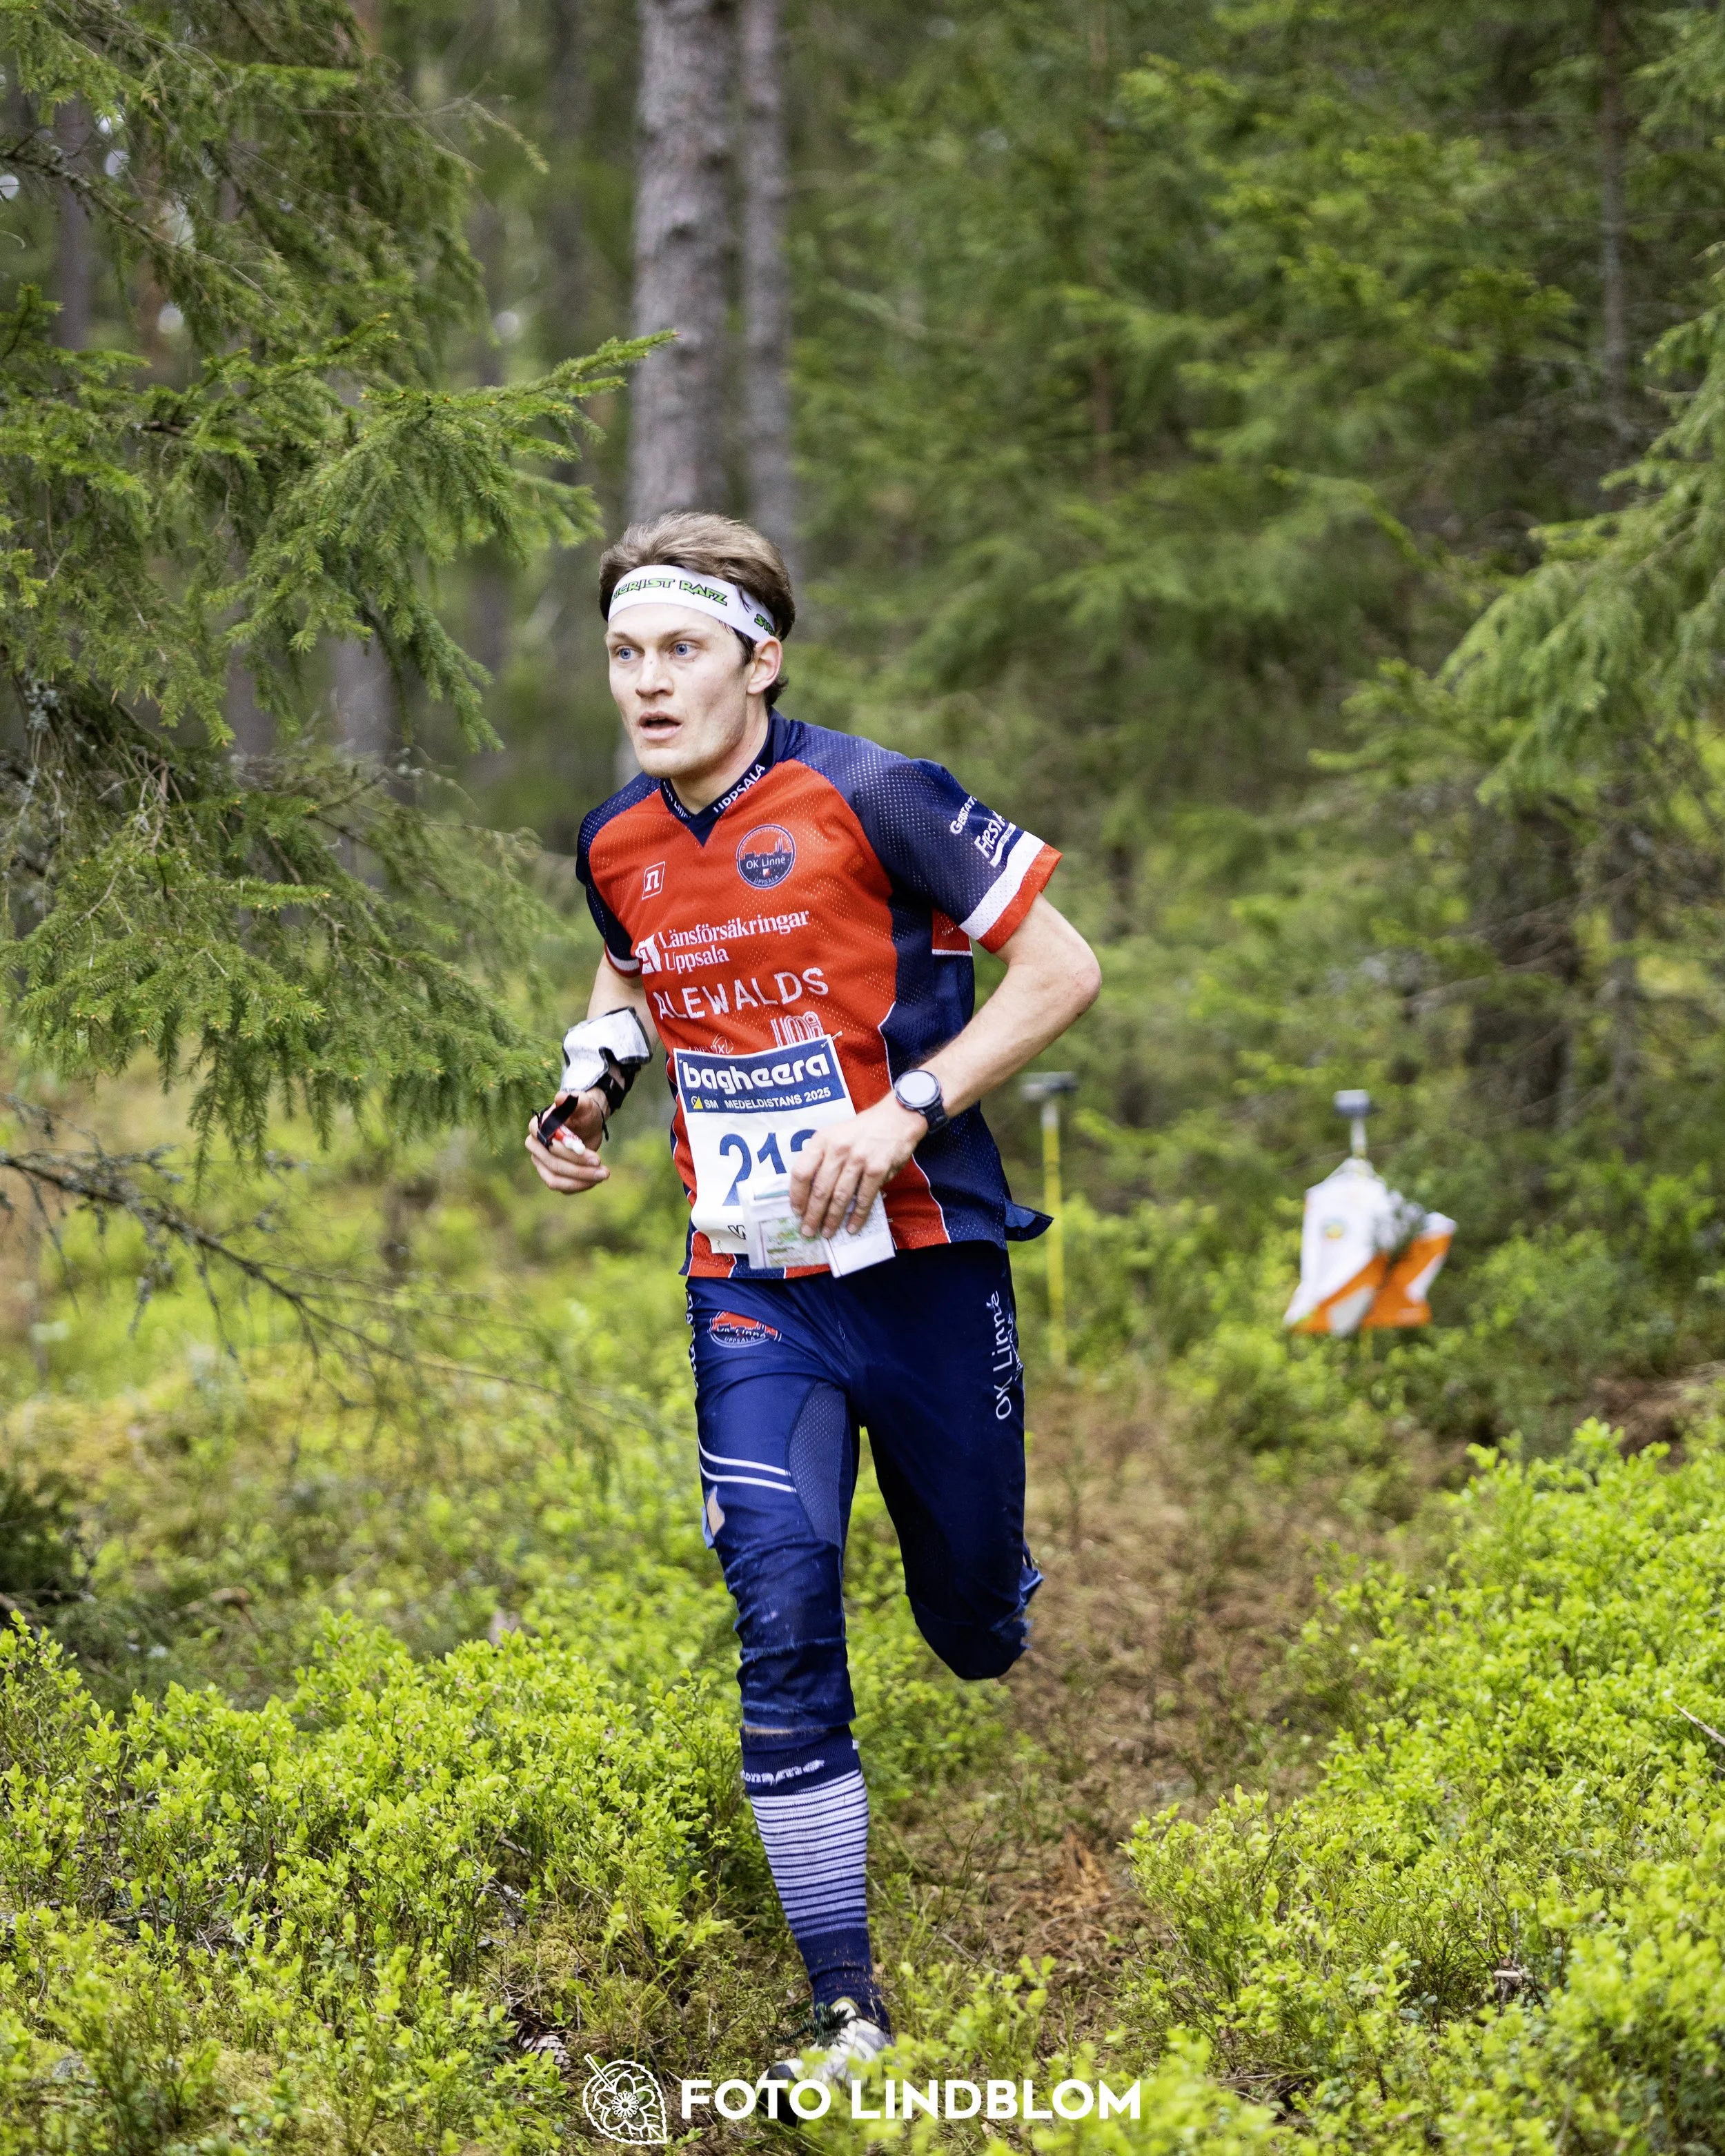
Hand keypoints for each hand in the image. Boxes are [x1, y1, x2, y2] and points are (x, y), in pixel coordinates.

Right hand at [524, 1090, 610, 1193]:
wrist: (587, 1124)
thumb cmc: (583, 1112)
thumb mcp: (583, 1104)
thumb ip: (574, 1100)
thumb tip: (561, 1097)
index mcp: (537, 1127)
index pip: (551, 1146)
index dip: (572, 1154)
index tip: (597, 1158)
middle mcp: (534, 1146)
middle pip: (554, 1164)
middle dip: (581, 1170)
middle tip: (605, 1171)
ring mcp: (540, 1162)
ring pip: (554, 1180)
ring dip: (580, 1181)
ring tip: (603, 1176)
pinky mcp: (549, 1174)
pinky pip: (561, 1187)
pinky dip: (578, 1186)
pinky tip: (594, 1180)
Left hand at [789, 1096, 925, 1237]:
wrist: (897, 1118)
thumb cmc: (863, 1130)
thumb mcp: (836, 1134)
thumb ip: (822, 1156)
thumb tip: (810, 1189)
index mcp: (822, 1140)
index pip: (801, 1171)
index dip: (796, 1195)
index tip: (796, 1211)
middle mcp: (838, 1150)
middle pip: (820, 1189)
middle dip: (812, 1215)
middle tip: (808, 1231)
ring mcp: (858, 1160)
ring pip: (840, 1197)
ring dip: (832, 1219)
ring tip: (827, 1233)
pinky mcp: (878, 1169)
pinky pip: (864, 1198)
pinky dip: (857, 1216)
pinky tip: (851, 1227)